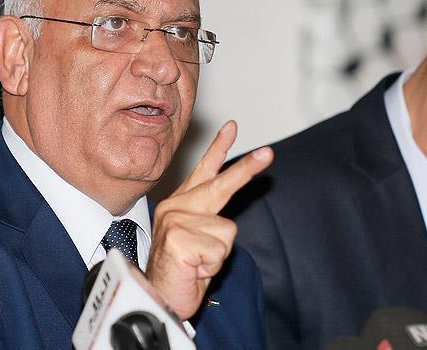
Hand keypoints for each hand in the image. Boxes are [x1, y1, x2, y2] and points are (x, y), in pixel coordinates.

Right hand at [146, 120, 272, 319]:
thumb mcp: (198, 240)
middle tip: (268, 153)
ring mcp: (175, 222)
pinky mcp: (178, 239)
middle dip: (245, 169)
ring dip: (219, 254)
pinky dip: (212, 266)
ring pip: (226, 231)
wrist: (158, 299)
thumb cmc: (180, 272)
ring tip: (198, 264)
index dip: (219, 149)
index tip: (232, 127)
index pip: (203, 172)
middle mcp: (175, 208)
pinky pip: (219, 251)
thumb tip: (227, 212)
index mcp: (179, 205)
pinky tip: (193, 270)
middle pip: (219, 185)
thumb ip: (209, 219)